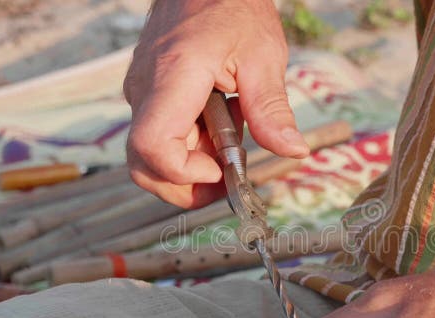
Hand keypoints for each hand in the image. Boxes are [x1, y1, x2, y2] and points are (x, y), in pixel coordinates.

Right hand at [124, 0, 309, 207]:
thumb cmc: (232, 6)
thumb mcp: (263, 57)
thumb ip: (272, 110)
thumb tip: (292, 151)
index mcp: (173, 78)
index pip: (152, 148)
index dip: (184, 174)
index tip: (220, 170)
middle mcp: (146, 89)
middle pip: (144, 164)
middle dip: (187, 184)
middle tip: (229, 174)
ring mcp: (142, 93)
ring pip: (151, 155)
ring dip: (192, 164)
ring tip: (230, 137)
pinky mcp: (147, 95)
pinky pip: (160, 135)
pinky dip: (190, 145)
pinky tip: (220, 122)